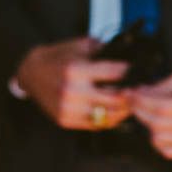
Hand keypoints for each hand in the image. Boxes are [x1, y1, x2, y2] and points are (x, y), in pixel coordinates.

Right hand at [14, 38, 132, 130]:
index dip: (131, 72)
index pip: (115, 73)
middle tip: (140, 90)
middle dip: (131, 94)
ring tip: (131, 103)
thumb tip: (127, 53)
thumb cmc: (58, 57)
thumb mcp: (79, 46)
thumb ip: (102, 50)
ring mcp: (68, 109)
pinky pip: (95, 125)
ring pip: (107, 116)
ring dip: (123, 111)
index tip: (139, 71)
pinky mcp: (65, 120)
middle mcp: (72, 92)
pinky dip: (108, 120)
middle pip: (115, 99)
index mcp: (76, 70)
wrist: (30, 73)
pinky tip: (115, 112)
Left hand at [128, 62, 171, 159]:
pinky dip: (159, 140)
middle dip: (140, 112)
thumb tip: (139, 93)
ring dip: (148, 126)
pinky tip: (159, 125)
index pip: (162, 108)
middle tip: (133, 100)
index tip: (130, 93)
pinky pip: (170, 151)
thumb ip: (164, 85)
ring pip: (160, 141)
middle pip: (159, 125)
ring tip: (147, 111)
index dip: (141, 101)